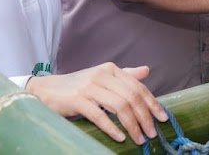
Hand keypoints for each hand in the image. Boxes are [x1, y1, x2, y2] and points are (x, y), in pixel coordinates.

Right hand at [26, 63, 166, 144]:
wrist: (46, 90)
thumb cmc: (76, 86)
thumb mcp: (101, 78)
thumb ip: (124, 75)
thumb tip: (146, 71)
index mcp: (110, 69)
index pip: (137, 86)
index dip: (152, 103)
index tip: (162, 118)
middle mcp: (102, 75)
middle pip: (131, 97)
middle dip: (145, 117)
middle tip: (152, 133)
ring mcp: (89, 87)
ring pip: (119, 106)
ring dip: (132, 125)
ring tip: (139, 138)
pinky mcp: (77, 99)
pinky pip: (100, 115)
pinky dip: (112, 128)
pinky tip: (120, 137)